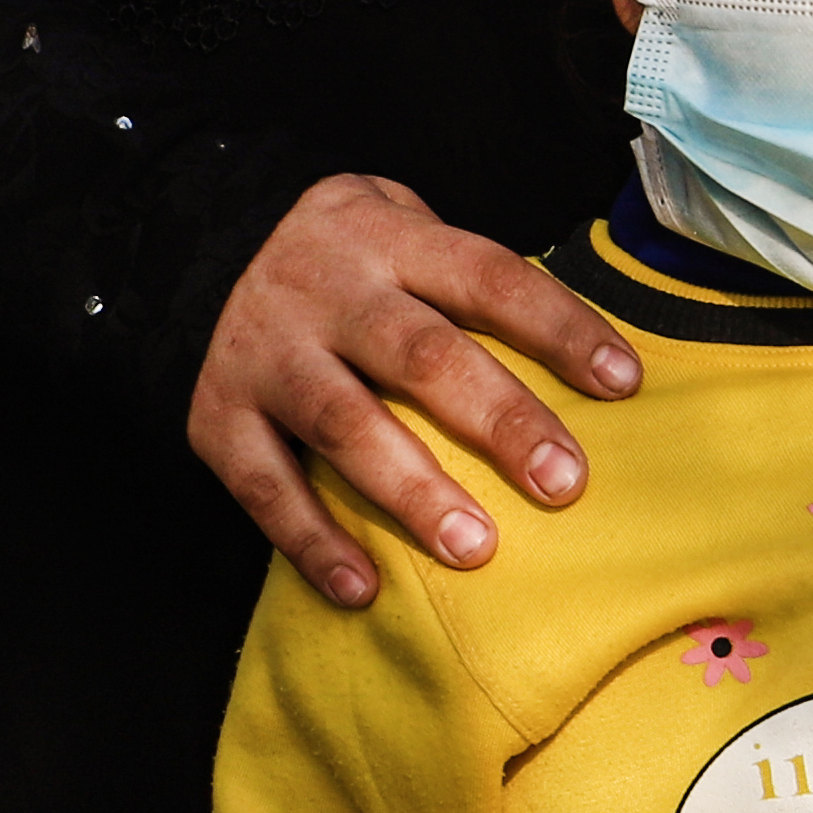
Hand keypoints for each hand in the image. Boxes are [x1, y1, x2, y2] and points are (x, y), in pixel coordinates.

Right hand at [190, 173, 634, 610]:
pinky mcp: (217, 416)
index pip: (488, 277)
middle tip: (563, 482)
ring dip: (411, 491)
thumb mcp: (400, 223)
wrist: (190, 247)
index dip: (558, 326)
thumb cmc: (345, 257)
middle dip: (499, 420)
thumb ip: (469, 277)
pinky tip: (363, 589)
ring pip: (344, 424)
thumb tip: (580, 354)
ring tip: (475, 548)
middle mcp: (327, 294)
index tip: (623, 382)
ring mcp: (267, 355)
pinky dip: (312, 541)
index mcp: (390, 242)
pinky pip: (264, 486)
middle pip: (422, 355)